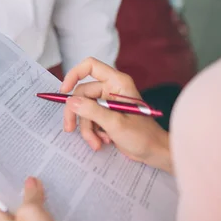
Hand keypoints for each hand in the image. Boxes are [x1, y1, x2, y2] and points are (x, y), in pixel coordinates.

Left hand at [0, 177, 63, 220]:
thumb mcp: (34, 215)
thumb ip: (31, 195)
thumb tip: (31, 182)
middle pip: (1, 198)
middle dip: (13, 182)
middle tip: (25, 161)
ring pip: (16, 211)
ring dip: (27, 196)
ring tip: (39, 176)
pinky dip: (35, 211)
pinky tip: (48, 200)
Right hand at [61, 58, 172, 173]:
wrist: (156, 153)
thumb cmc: (143, 136)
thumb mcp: (115, 124)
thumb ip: (92, 111)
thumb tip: (71, 102)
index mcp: (117, 83)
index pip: (90, 67)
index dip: (74, 75)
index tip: (64, 91)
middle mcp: (111, 89)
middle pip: (82, 94)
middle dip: (78, 115)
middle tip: (70, 129)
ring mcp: (107, 103)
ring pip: (84, 110)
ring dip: (87, 129)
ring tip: (96, 142)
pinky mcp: (106, 115)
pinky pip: (89, 119)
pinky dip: (92, 132)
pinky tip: (102, 141)